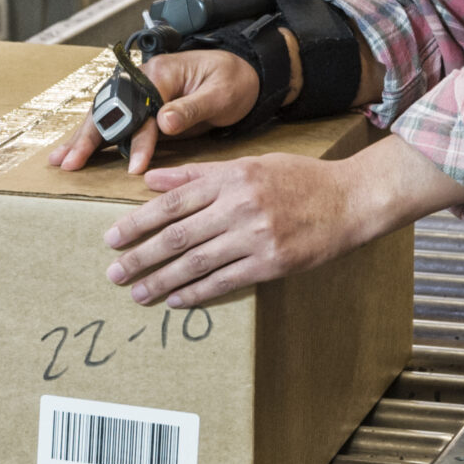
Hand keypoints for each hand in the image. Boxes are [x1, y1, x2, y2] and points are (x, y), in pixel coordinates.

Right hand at [49, 45, 266, 174]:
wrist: (245, 72)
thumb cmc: (235, 80)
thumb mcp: (221, 94)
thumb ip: (192, 108)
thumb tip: (164, 122)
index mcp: (161, 72)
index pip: (142, 111)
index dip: (138, 140)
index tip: (136, 167)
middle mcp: (145, 77)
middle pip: (110, 109)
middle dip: (88, 137)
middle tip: (70, 162)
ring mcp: (141, 90)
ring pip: (105, 114)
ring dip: (82, 137)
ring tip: (60, 159)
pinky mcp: (144, 104)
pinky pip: (115, 120)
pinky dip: (95, 136)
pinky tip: (77, 150)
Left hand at [102, 135, 463, 307]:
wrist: (349, 200)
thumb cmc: (299, 178)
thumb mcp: (249, 164)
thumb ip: (199, 174)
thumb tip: (152, 179)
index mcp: (232, 178)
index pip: (173, 202)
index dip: (139, 222)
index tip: (113, 237)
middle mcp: (240, 206)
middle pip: (179, 236)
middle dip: (142, 256)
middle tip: (115, 272)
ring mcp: (257, 237)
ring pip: (197, 263)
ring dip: (162, 280)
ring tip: (138, 293)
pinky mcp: (272, 263)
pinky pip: (226, 281)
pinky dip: (198, 292)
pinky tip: (177, 300)